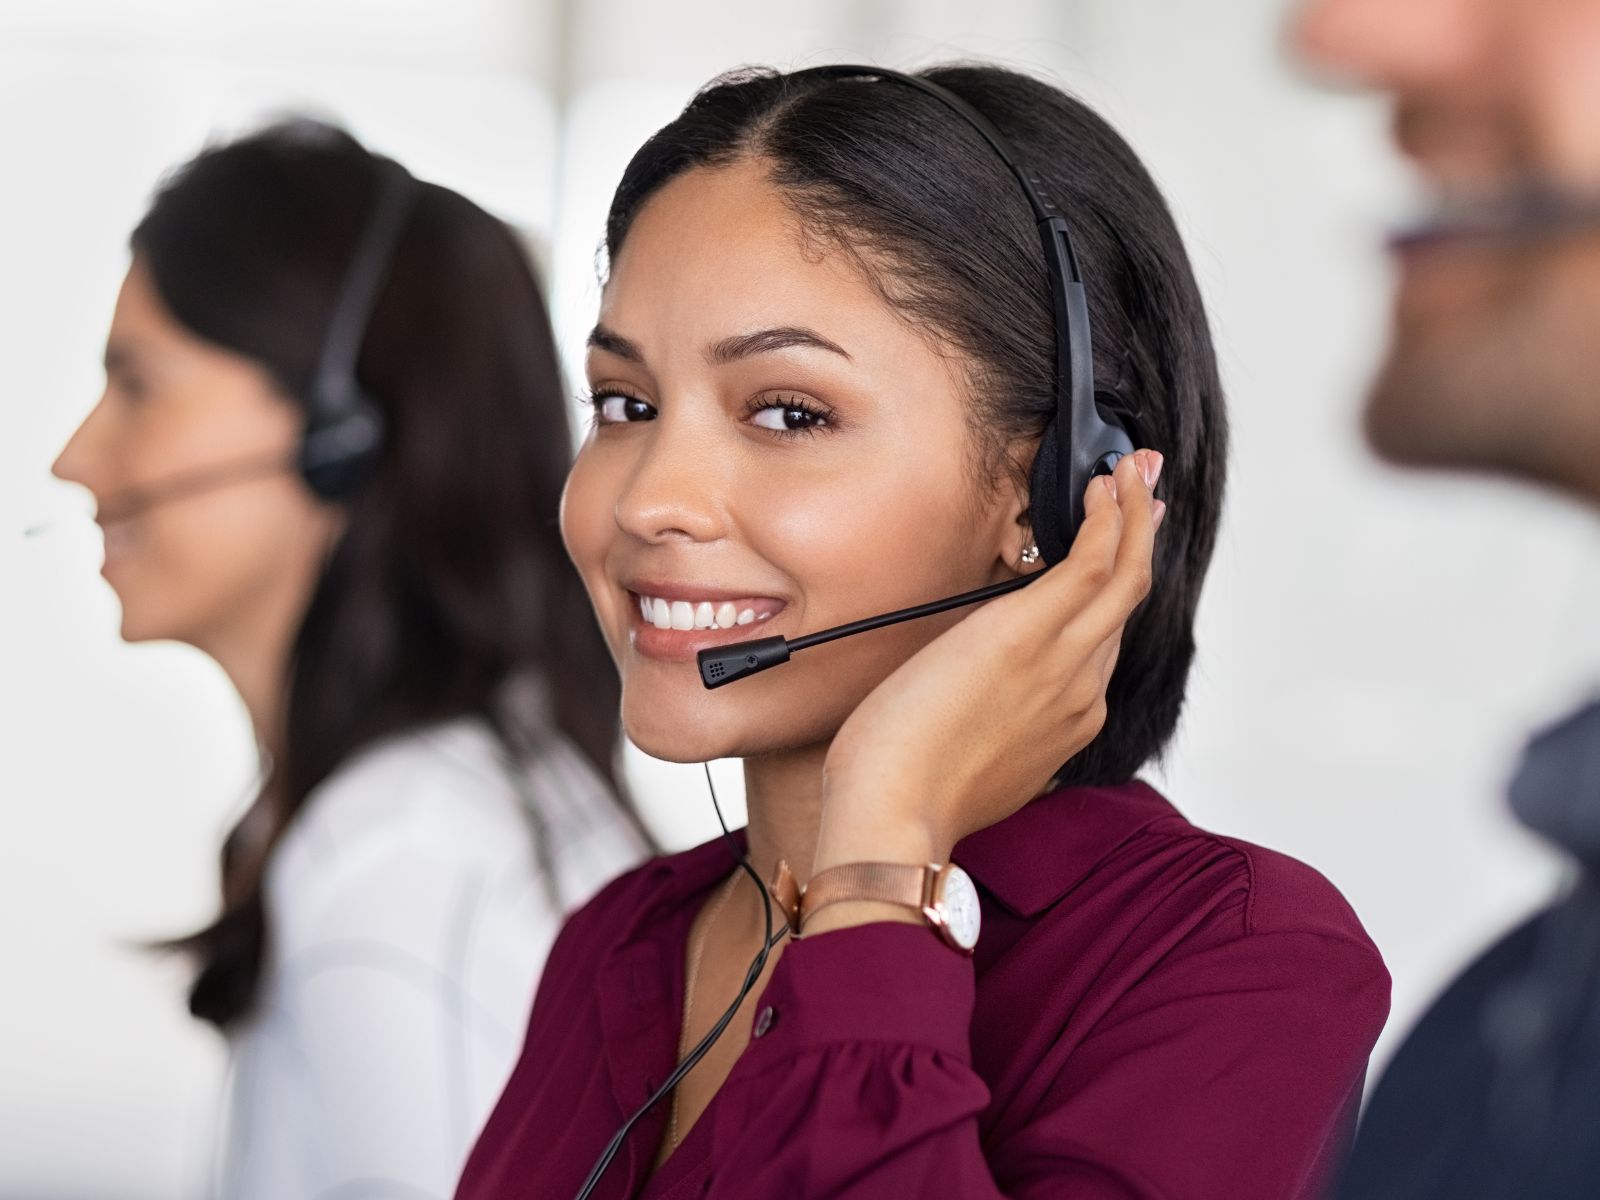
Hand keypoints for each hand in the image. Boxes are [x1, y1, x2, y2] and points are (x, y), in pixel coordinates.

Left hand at [810, 451, 1162, 907]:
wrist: (895, 814)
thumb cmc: (910, 792)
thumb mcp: (969, 755)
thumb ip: (994, 721)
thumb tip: (977, 694)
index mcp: (1066, 721)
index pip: (1101, 641)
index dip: (1114, 589)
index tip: (1118, 553)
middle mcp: (1081, 691)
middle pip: (1127, 602)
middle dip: (1142, 539)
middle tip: (1147, 489)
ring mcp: (1065, 662)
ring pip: (1124, 575)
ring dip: (1133, 516)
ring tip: (1132, 472)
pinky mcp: (1031, 632)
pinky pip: (1093, 561)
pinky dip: (1109, 518)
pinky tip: (1106, 488)